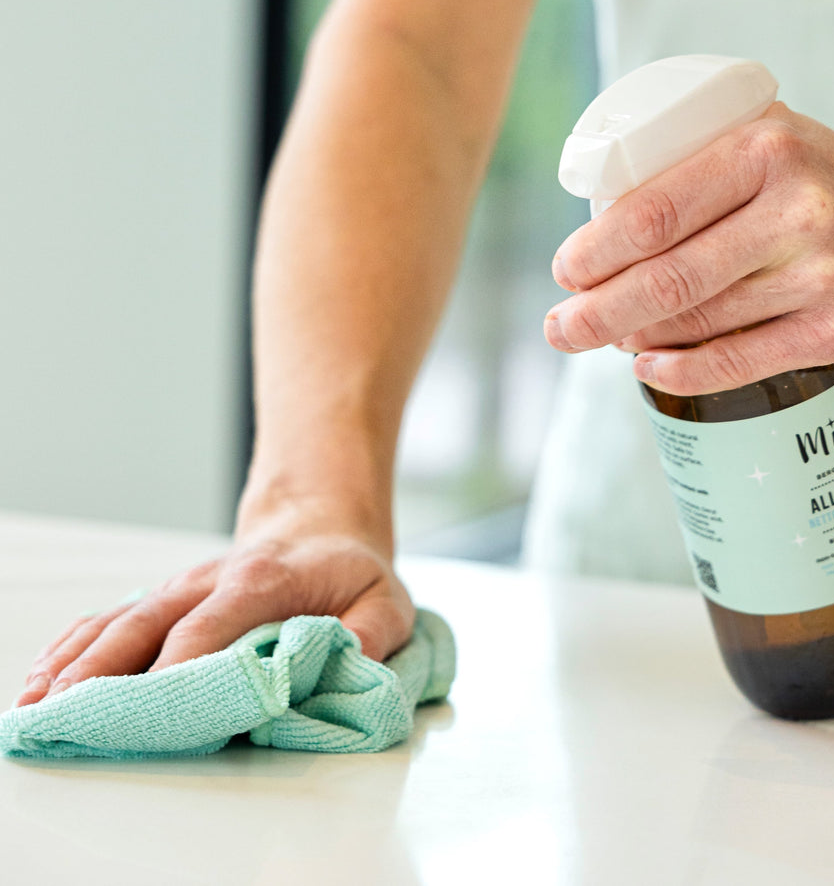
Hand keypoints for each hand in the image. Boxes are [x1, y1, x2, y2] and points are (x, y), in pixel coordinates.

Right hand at [15, 499, 414, 707]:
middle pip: (147, 624)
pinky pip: (111, 618)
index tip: (156, 710)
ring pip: (119, 621)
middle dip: (107, 671)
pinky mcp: (167, 600)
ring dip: (76, 663)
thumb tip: (345, 667)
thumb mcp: (386, 599)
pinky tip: (44, 677)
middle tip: (71, 715)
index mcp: (263, 580)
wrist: (321, 527)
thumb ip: (372, 634)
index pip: (212, 626)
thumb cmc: (351, 573)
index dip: (181, 668)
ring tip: (38, 705)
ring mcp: (182, 590)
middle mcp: (210, 581)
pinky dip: (73, 646)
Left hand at [544, 103, 833, 394]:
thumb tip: (601, 215)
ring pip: (697, 322)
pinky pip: (738, 361)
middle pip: (666, 278)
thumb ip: (699, 157)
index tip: (564, 273)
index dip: (595, 252)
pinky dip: (681, 371)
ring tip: (604, 340)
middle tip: (558, 328)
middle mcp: (797, 211)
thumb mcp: (774, 136)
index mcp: (765, 149)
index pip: (654, 210)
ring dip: (633, 339)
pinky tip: (648, 367)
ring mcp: (822, 276)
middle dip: (595, 311)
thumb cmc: (833, 180)